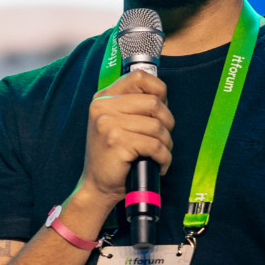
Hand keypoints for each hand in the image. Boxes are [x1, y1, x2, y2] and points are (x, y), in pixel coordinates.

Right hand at [81, 70, 174, 206]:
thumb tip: (163, 96)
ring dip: (166, 143)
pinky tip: (159, 165)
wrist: (97, 186)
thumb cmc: (113, 156)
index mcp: (103, 98)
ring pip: (157, 126)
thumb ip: (133, 106)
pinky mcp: (117, 141)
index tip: (160, 109)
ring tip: (159, 154)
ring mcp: (108, 123)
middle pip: (154, 103)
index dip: (159, 90)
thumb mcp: (116, 123)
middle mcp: (103, 107)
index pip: (139, 77)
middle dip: (167, 123)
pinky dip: (164, 157)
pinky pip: (155, 145)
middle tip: (162, 139)